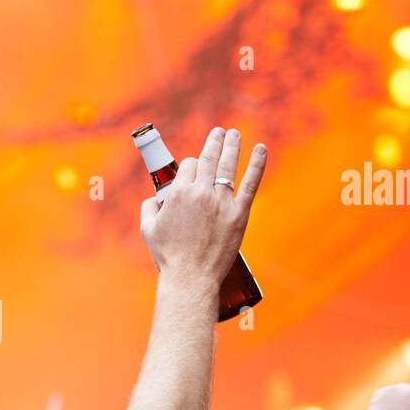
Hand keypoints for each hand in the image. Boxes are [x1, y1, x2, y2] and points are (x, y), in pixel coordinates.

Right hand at [139, 127, 265, 288]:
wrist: (191, 276)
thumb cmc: (168, 255)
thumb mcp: (148, 230)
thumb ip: (149, 208)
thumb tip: (153, 199)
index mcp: (178, 193)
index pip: (188, 166)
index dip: (190, 165)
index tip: (194, 168)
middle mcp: (200, 192)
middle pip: (209, 158)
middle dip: (214, 141)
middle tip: (219, 132)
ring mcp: (222, 202)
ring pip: (228, 166)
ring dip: (232, 145)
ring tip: (235, 134)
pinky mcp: (239, 213)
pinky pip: (250, 183)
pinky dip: (257, 164)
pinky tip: (261, 149)